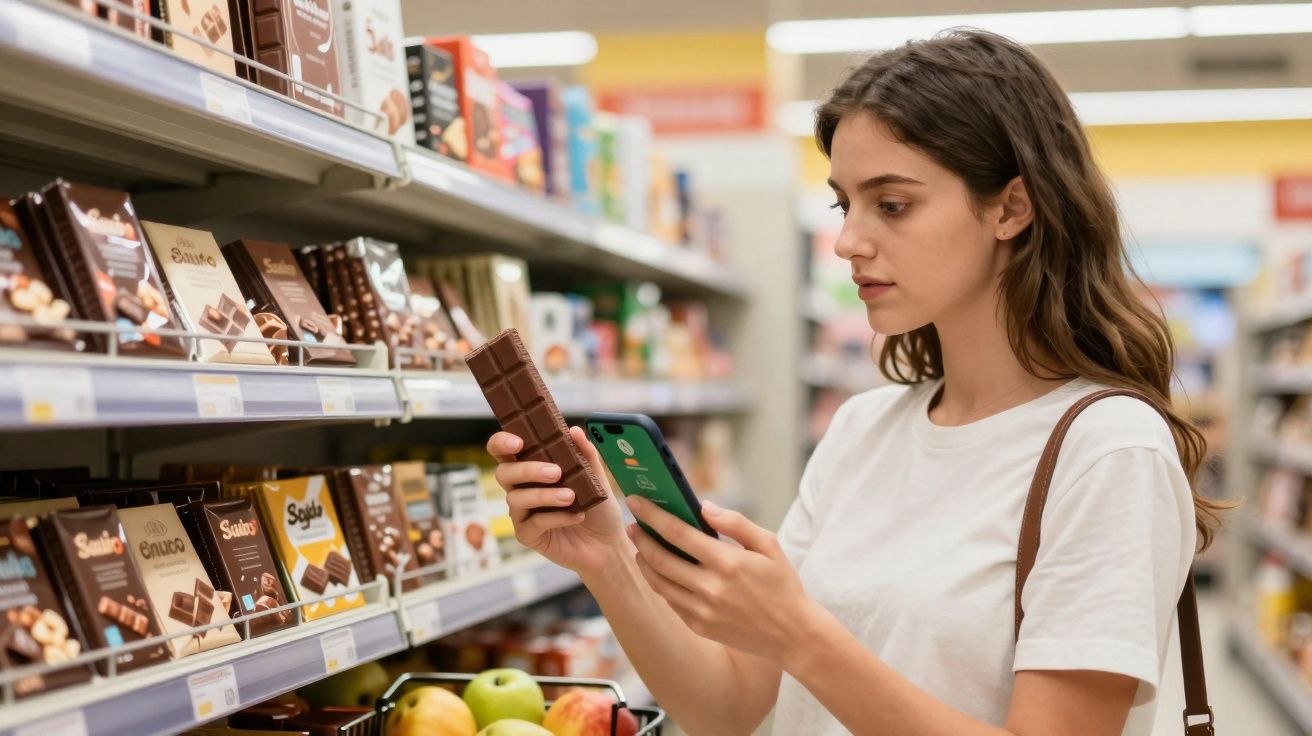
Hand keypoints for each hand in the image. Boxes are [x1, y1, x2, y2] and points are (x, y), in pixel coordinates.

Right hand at [489, 427, 627, 576]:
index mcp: (532, 469)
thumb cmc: (598, 509)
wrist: (608, 544)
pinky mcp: (527, 535)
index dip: (502, 443)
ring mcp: (522, 513)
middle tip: (555, 472)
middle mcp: (521, 489)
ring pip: (517, 498)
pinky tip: (576, 516)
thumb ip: (586, 454)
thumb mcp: (597, 478)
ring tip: (571, 496)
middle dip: (527, 470)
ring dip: (545, 495)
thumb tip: (574, 431)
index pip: (503, 451)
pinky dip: (556, 517)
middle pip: (503, 473)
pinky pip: (533, 523)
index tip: (518, 442)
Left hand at [626, 495, 817, 664]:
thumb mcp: (769, 545)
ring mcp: (702, 610)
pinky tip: (659, 572)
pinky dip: (660, 583)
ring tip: (640, 547)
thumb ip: (736, 523)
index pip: (678, 533)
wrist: (792, 635)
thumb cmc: (782, 584)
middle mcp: (710, 588)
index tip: (636, 502)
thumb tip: (704, 506)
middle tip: (632, 525)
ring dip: (644, 561)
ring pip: (659, 582)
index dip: (652, 515)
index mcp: (727, 562)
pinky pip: (670, 601)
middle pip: (660, 558)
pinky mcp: (699, 627)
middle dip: (641, 538)